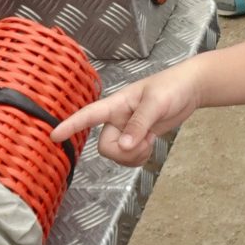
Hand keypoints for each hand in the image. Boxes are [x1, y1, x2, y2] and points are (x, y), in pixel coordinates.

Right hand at [51, 63, 205, 165]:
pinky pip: (129, 157)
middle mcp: (117, 118)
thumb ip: (139, 124)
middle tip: (143, 141)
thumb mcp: (156, 103)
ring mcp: (127, 130)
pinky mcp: (137, 138)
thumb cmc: (172, 87)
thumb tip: (125, 146)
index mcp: (116, 104)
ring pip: (117, 155)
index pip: (89, 115)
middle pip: (105, 146)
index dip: (71, 125)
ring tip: (149, 140)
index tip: (54, 136)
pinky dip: (139, 157)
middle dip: (123, 152)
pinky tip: (149, 144)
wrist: (190, 89)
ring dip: (133, 155)